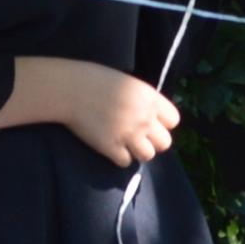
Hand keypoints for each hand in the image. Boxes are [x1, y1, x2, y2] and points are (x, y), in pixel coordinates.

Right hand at [58, 69, 180, 169]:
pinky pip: (126, 162)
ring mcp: (129, 134)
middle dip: (153, 142)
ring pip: (148, 155)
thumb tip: (153, 116)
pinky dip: (120, 158)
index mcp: (151, 99)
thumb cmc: (97, 81)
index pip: (173, 121)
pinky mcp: (111, 147)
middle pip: (165, 143)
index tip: (151, 123)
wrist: (70, 90)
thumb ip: (144, 101)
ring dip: (138, 152)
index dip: (163, 124)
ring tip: (127, 144)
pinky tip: (112, 148)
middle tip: (139, 138)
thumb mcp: (129, 84)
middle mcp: (144, 118)